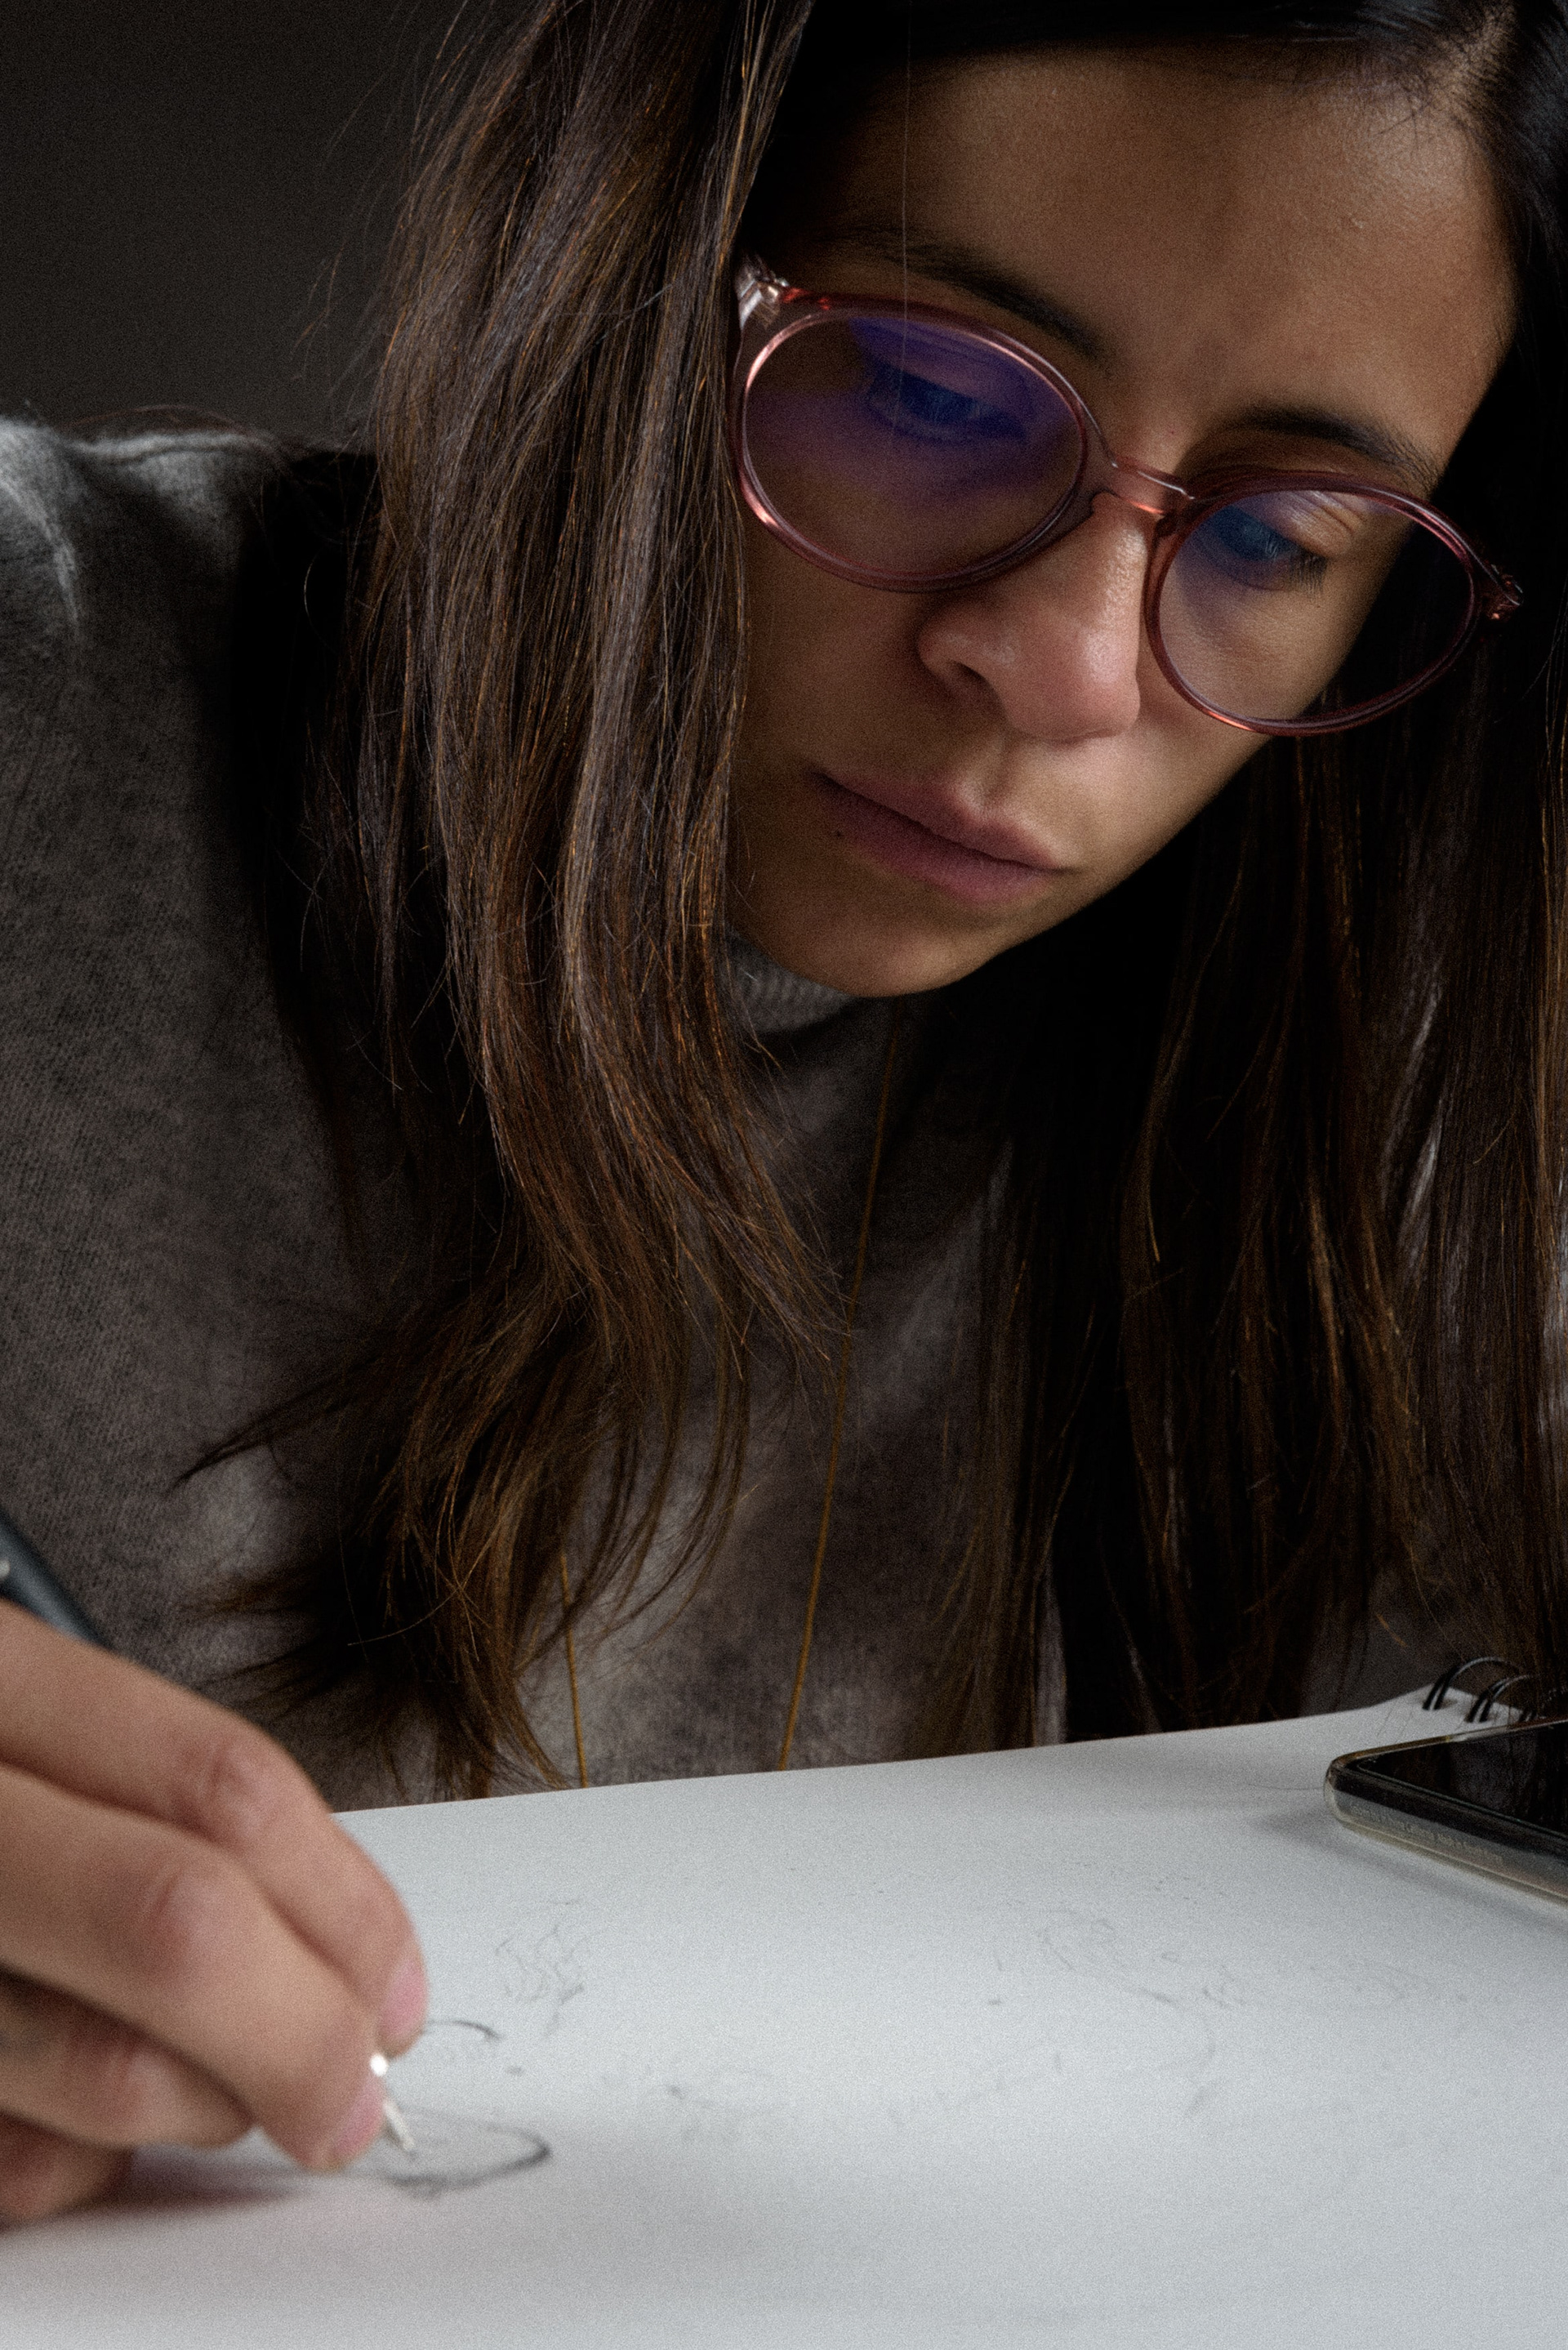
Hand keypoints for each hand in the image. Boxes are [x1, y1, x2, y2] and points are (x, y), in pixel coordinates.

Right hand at [0, 1604, 426, 2220]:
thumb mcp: (15, 1728)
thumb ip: (146, 1809)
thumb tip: (341, 1962)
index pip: (219, 1789)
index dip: (344, 1904)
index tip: (400, 1991)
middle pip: (176, 1926)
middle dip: (300, 2034)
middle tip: (354, 2098)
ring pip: (88, 2069)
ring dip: (195, 2108)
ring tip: (215, 2093)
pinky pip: (3, 2165)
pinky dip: (65, 2165)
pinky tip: (66, 2125)